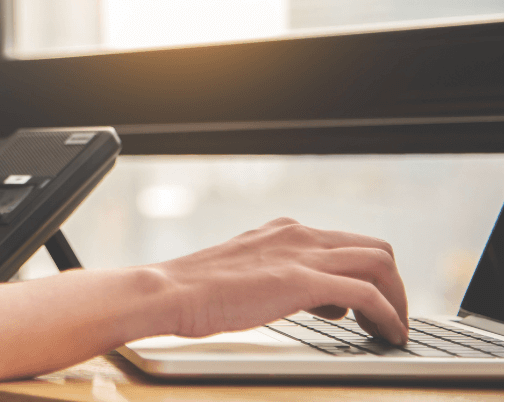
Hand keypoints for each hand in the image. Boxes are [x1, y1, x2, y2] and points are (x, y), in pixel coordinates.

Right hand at [153, 217, 408, 344]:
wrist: (169, 292)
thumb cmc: (196, 292)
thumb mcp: (248, 275)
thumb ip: (283, 279)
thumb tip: (318, 301)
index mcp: (284, 231)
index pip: (347, 243)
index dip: (367, 275)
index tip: (369, 305)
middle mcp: (298, 234)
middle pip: (375, 247)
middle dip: (394, 285)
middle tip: (391, 318)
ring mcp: (301, 254)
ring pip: (380, 263)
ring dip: (398, 299)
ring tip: (393, 330)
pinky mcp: (300, 281)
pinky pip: (366, 294)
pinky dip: (388, 315)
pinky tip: (388, 335)